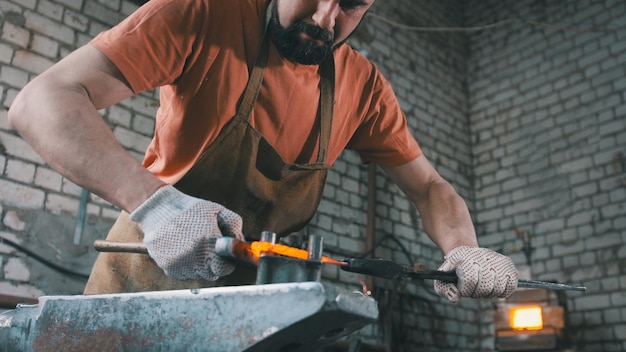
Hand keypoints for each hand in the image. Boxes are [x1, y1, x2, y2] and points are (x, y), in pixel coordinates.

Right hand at [129, 185, 244, 280]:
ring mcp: (180, 264)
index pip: (225, 268)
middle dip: (213, 264)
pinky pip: (184, 274)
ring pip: (198, 275)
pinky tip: (181, 249)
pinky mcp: (168, 268)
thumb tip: (241, 244)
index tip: (223, 255)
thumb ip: (234, 227)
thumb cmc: (192, 210)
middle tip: (207, 248)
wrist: (158, 211)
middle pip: (212, 274)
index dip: (226, 262)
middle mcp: (194, 256)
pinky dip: (185, 265)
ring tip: (192, 245)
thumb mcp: (218, 211)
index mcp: (208, 242)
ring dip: (199, 265)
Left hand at [434, 246, 517, 302]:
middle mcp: (484, 258)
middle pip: (485, 288)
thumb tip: (456, 299)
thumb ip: (444, 288)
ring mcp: (498, 261)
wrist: (466, 253)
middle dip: (477, 293)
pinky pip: (511, 286)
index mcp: (467, 259)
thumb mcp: (443, 276)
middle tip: (473, 288)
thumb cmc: (455, 268)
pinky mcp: (508, 265)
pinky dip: (503, 291)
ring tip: (482, 286)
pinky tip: (495, 286)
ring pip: (498, 289)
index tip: (463, 289)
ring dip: (489, 293)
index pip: (470, 281)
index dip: (466, 290)